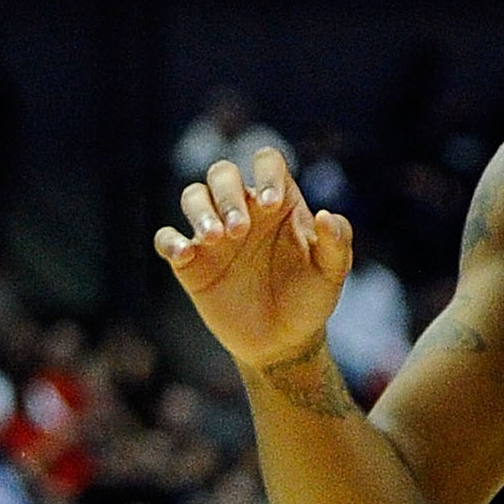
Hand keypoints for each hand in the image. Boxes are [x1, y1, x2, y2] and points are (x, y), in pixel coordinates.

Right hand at [154, 146, 351, 375]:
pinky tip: (185, 254)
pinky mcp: (191, 262)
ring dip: (201, 211)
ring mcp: (213, 235)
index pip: (266, 161)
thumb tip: (326, 215)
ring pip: (193, 196)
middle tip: (240, 230)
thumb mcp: (331, 273)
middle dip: (227, 195)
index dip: (266, 173)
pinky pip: (167, 238)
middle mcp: (242, 210)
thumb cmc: (309, 299)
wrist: (282, 342)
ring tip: (216, 238)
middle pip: (222, 173)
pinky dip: (170, 241)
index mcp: (276, 202)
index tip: (270, 204)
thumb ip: (337, 242)